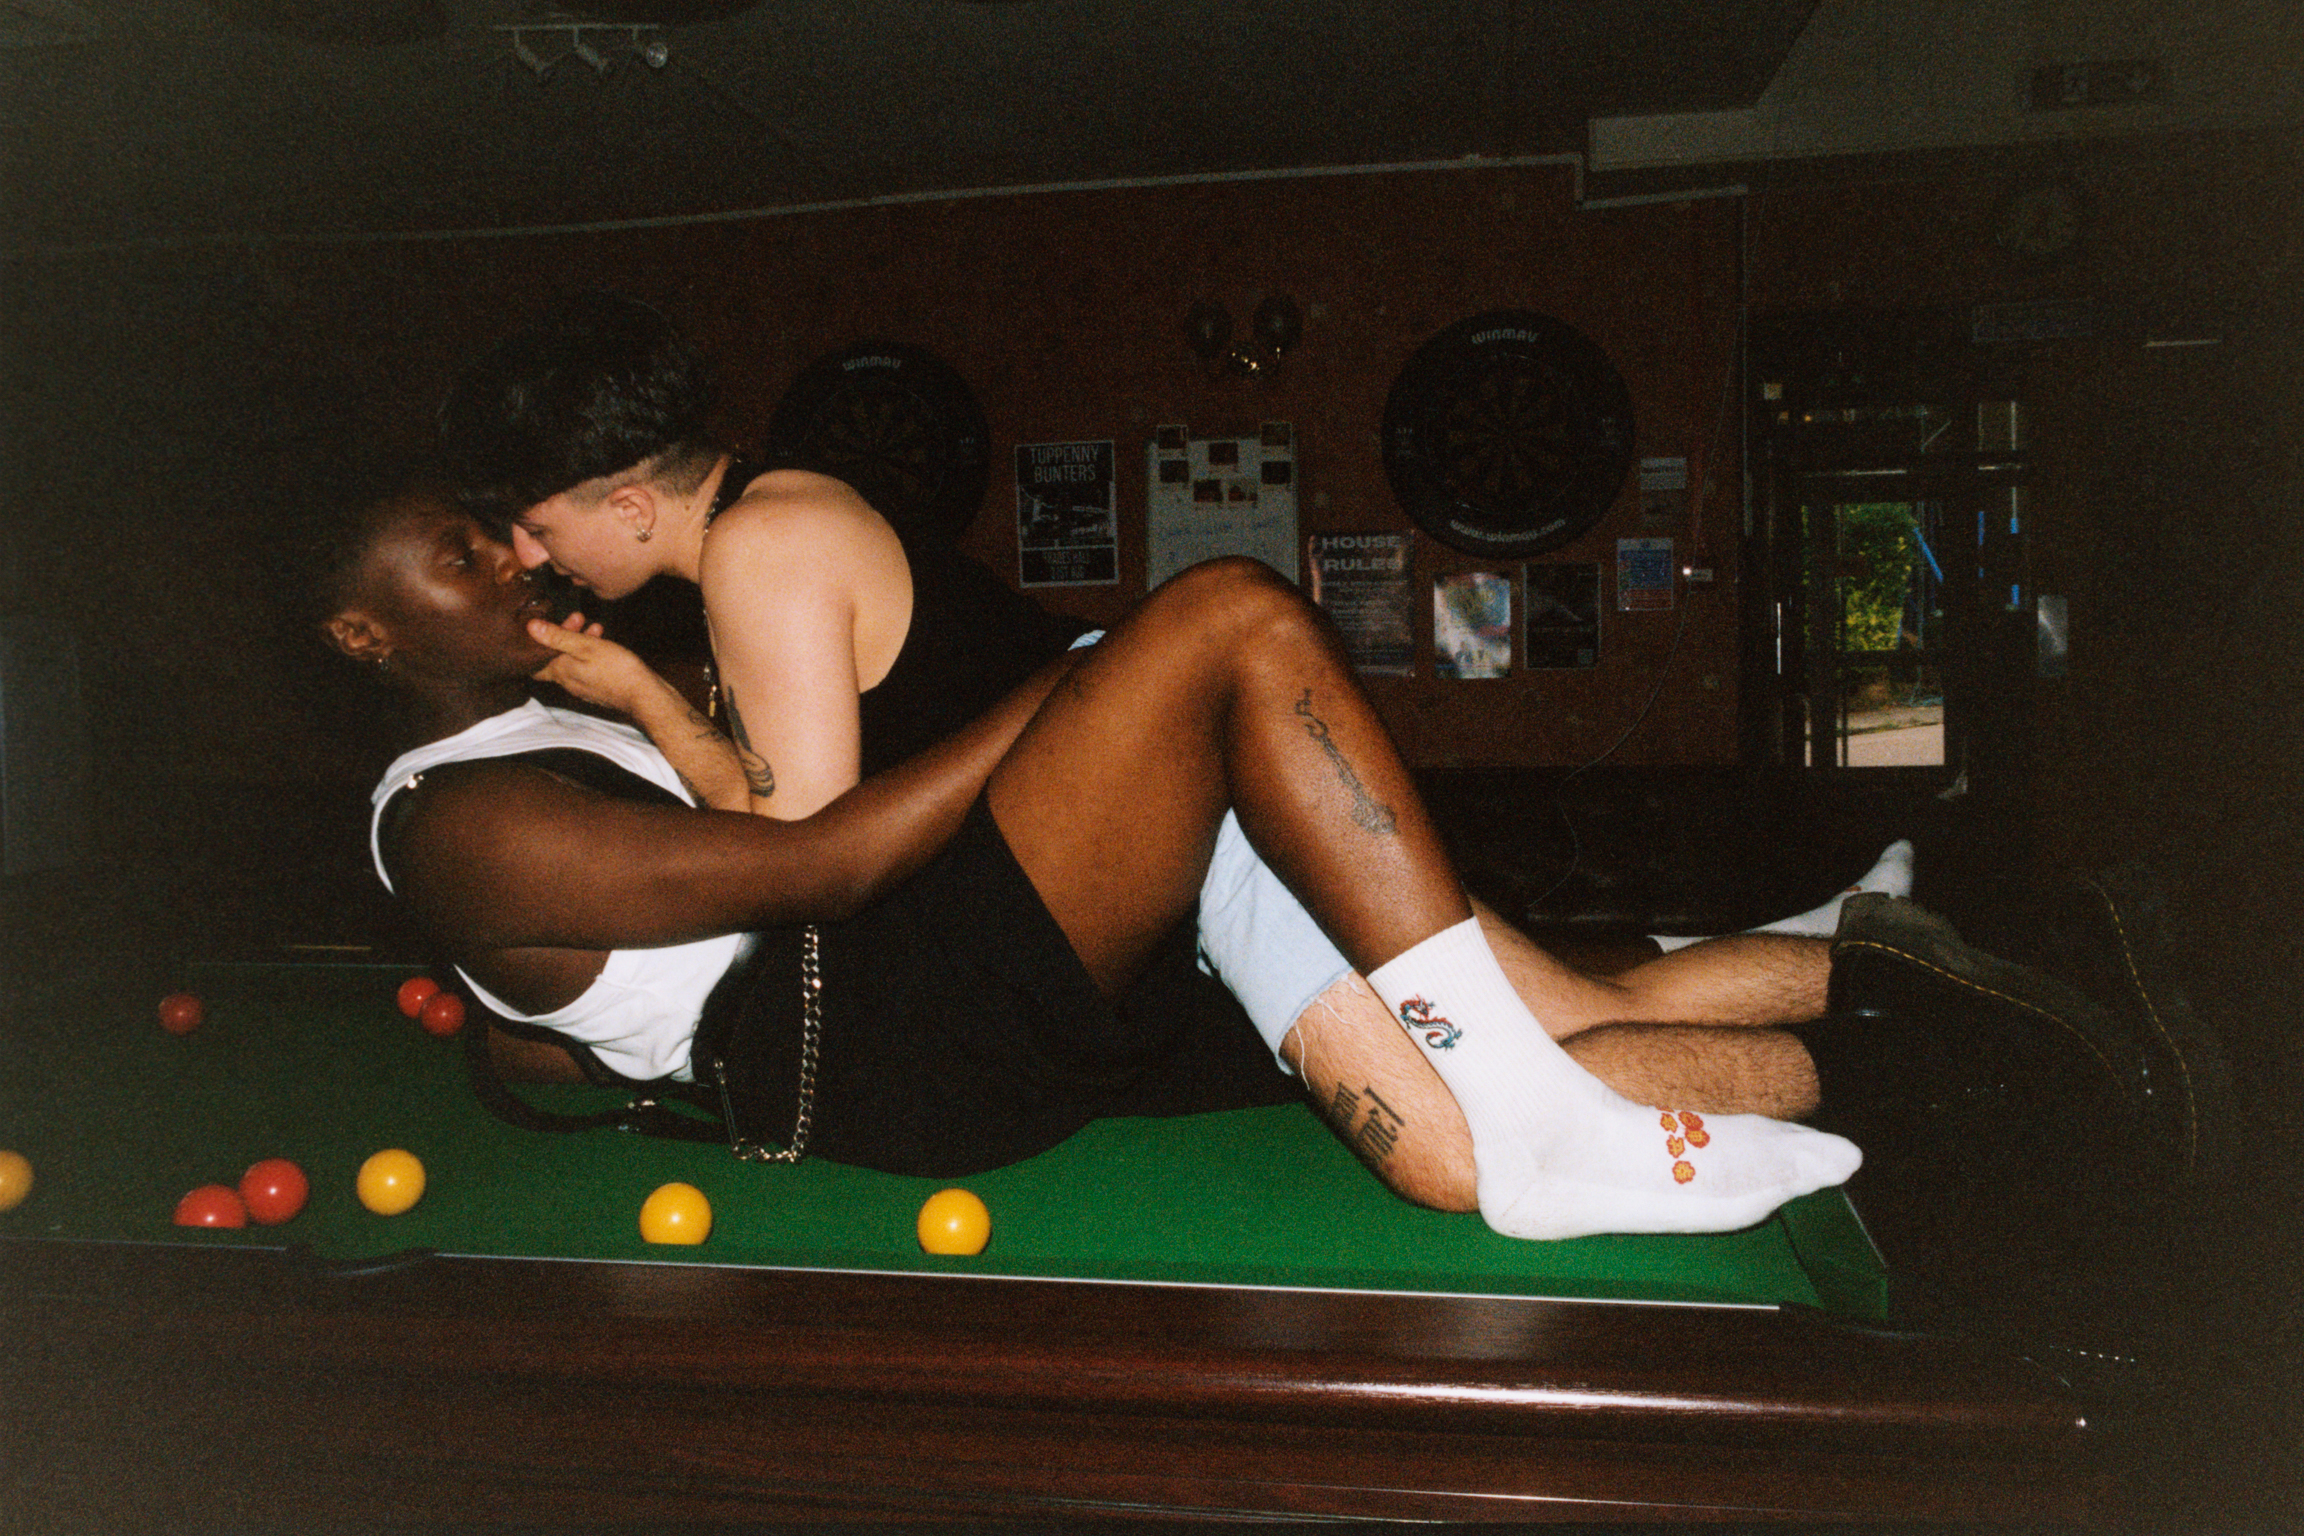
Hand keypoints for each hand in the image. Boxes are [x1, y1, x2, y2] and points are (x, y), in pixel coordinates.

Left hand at [527, 618, 664, 716]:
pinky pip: (586, 667)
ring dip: (579, 641)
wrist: (645, 695)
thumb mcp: (586, 646)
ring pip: (572, 661)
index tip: (548, 623)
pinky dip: (590, 652)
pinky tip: (604, 642)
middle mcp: (568, 682)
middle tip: (578, 617)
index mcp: (560, 672)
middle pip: (555, 657)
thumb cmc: (616, 669)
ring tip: (595, 626)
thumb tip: (530, 627)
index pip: (534, 662)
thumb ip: (558, 637)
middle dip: (563, 635)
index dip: (537, 642)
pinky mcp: (598, 688)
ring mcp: (584, 687)